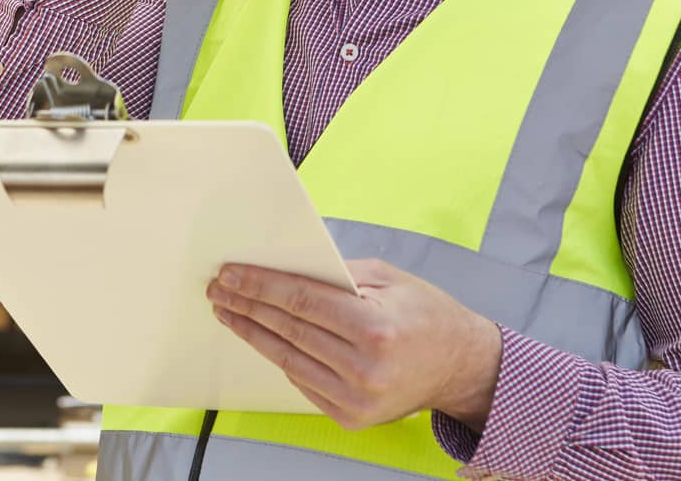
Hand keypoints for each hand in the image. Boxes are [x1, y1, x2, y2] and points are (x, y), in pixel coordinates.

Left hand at [207, 259, 502, 430]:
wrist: (461, 367)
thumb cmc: (427, 315)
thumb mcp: (388, 279)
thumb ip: (337, 272)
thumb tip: (287, 264)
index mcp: (375, 328)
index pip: (300, 301)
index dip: (259, 286)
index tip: (231, 274)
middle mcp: (363, 369)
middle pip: (287, 329)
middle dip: (247, 305)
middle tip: (219, 289)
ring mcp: (355, 398)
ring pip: (286, 358)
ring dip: (252, 333)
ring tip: (229, 311)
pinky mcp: (350, 416)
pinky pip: (301, 381)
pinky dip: (279, 356)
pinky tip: (262, 336)